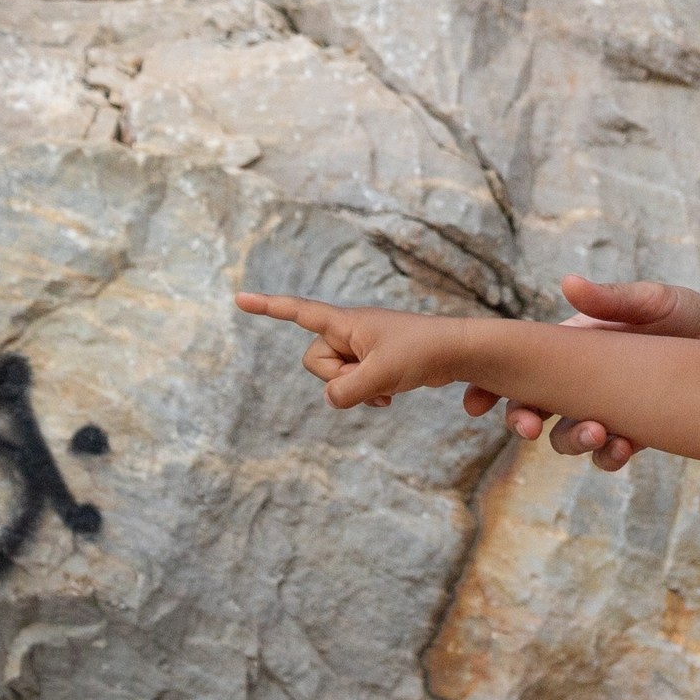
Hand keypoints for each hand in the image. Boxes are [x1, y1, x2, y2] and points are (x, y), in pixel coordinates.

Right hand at [235, 292, 464, 408]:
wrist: (459, 352)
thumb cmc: (423, 353)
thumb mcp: (381, 375)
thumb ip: (347, 391)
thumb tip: (329, 400)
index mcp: (347, 322)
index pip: (300, 311)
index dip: (269, 307)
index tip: (239, 299)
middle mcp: (350, 331)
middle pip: (314, 360)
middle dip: (335, 377)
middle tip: (370, 376)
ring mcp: (362, 347)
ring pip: (334, 377)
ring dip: (355, 389)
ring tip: (387, 386)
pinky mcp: (375, 362)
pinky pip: (353, 384)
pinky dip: (366, 394)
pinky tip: (389, 397)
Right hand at [462, 275, 699, 466]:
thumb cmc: (693, 316)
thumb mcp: (657, 302)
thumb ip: (614, 298)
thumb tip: (566, 283)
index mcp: (577, 342)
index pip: (523, 363)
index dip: (492, 382)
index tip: (475, 401)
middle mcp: (586, 377)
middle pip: (538, 404)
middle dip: (525, 419)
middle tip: (529, 429)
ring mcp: (609, 406)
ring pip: (572, 433)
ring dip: (573, 439)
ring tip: (598, 434)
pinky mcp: (637, 430)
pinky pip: (611, 451)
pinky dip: (611, 455)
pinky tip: (623, 449)